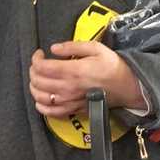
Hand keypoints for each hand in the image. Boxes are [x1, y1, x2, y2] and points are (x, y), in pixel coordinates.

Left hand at [29, 42, 144, 115]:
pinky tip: (41, 98)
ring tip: (38, 78)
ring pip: (40, 97)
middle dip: (33, 71)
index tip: (40, 54)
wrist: (126, 86)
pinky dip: (41, 106)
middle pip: (38, 81)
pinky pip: (50, 112)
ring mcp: (69, 101)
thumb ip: (72, 47)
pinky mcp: (73, 110)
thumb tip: (54, 48)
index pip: (43, 67)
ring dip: (34, 87)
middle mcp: (68, 87)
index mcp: (73, 71)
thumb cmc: (112, 66)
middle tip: (38, 64)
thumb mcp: (96, 48)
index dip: (36, 59)